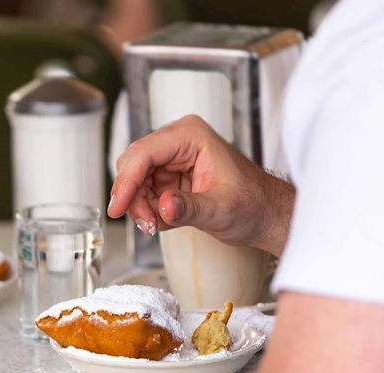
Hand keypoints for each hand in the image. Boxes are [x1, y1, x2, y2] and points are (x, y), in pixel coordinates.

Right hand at [108, 115, 294, 255]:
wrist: (264, 215)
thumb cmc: (253, 204)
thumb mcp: (222, 209)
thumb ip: (191, 208)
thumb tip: (164, 207)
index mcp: (191, 136)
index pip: (144, 153)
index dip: (126, 181)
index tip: (118, 207)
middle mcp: (177, 143)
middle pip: (133, 165)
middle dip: (133, 198)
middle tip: (147, 223)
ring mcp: (170, 160)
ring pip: (133, 181)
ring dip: (140, 207)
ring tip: (158, 225)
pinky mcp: (168, 177)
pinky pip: (142, 193)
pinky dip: (148, 211)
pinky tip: (164, 221)